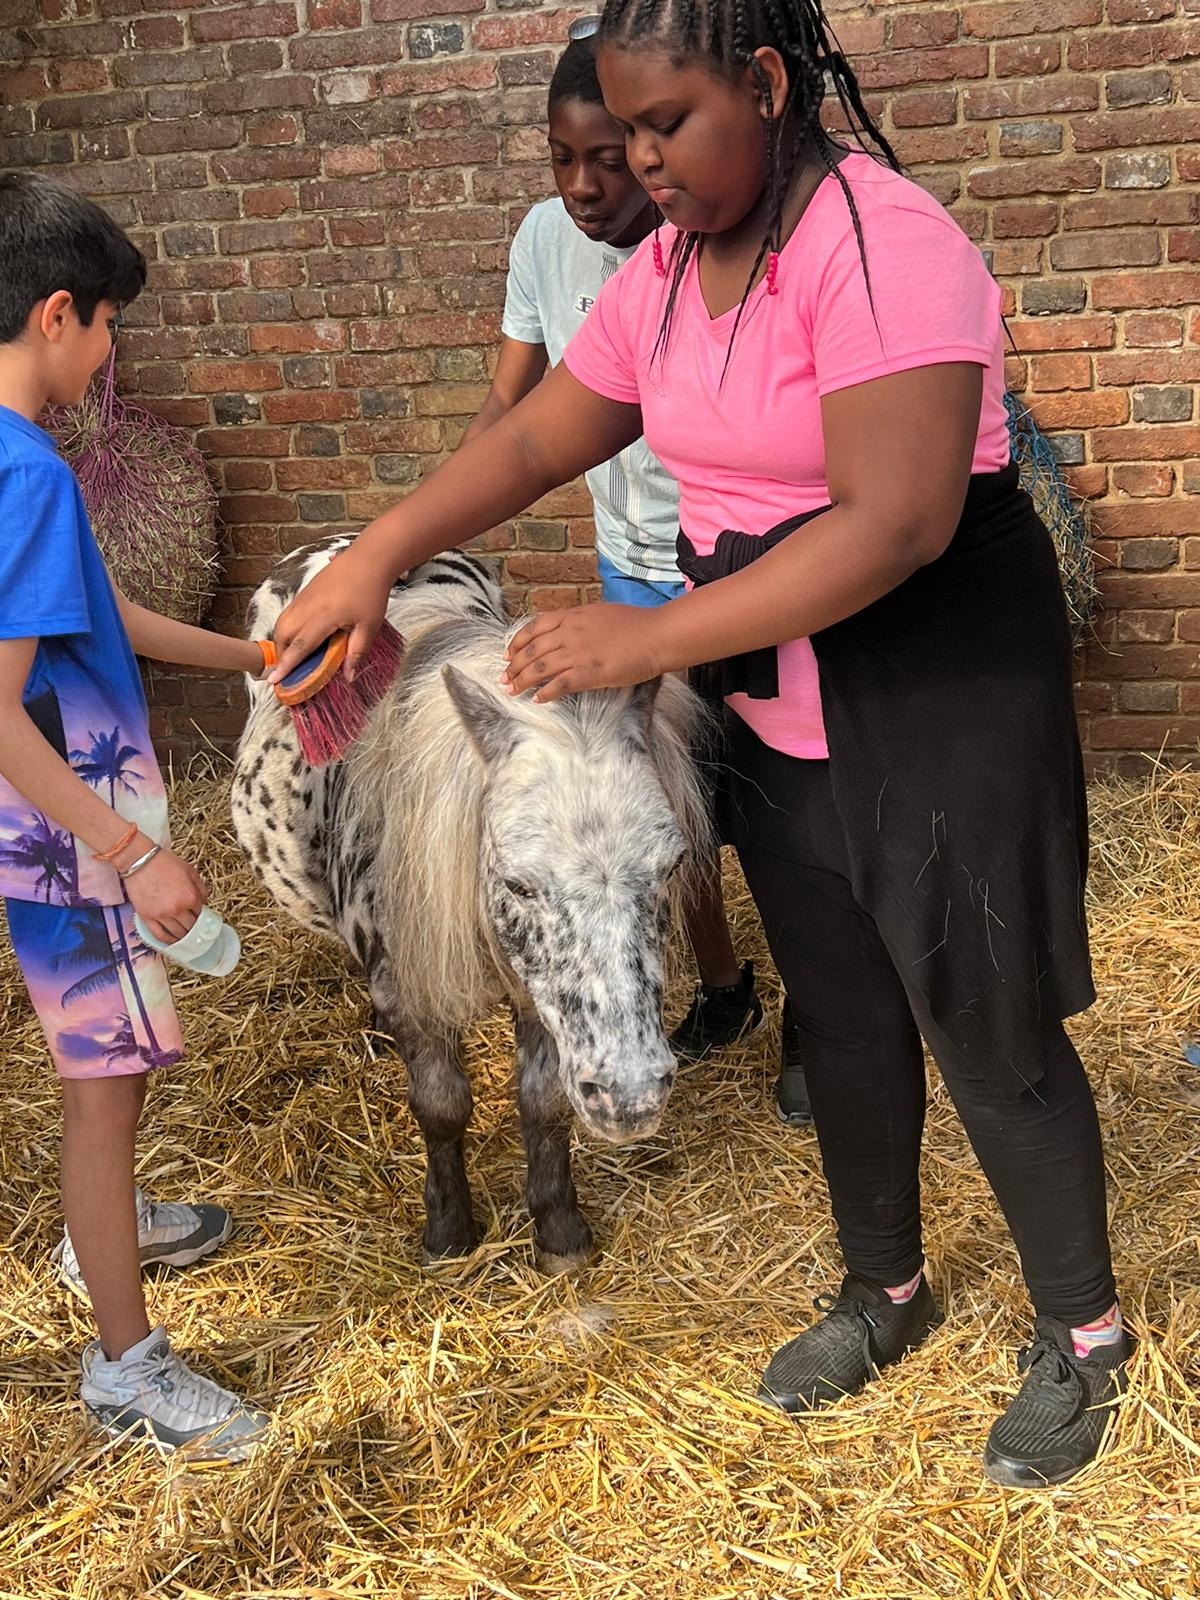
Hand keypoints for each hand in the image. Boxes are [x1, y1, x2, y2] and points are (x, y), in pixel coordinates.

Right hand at [122, 847, 208, 943]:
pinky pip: (159, 935)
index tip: (202, 920)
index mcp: (191, 897)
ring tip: (186, 938)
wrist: (140, 861)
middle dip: (195, 930)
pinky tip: (172, 941)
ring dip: (183, 938)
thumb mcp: (190, 871)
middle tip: (196, 932)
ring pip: (177, 934)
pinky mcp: (147, 918)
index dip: (203, 918)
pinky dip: (167, 941)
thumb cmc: (165, 863)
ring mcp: (161, 915)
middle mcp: (177, 909)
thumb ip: (201, 889)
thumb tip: (205, 903)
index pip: (201, 915)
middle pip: (191, 927)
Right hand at [269, 546, 393, 683]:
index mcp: (324, 617)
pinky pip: (288, 613)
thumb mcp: (369, 627)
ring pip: (282, 622)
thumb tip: (349, 676)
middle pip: (283, 634)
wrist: (368, 559)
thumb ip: (356, 652)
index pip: (300, 646)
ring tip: (292, 655)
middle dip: (281, 655)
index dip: (287, 665)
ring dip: (282, 641)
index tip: (275, 680)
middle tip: (288, 670)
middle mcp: (308, 607)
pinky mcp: (304, 592)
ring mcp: (303, 597)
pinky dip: (287, 628)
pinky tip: (299, 636)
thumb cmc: (371, 592)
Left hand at [502, 603, 662, 702]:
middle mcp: (570, 633)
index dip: (516, 642)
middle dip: (514, 666)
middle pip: (532, 650)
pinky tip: (538, 699)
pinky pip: (560, 685)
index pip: (534, 627)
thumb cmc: (636, 624)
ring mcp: (579, 653)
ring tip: (512, 691)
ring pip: (540, 668)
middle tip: (504, 678)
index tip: (507, 654)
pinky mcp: (590, 672)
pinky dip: (545, 693)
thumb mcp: (600, 613)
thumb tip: (568, 629)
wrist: (656, 635)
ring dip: (523, 681)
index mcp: (572, 616)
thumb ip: (580, 621)